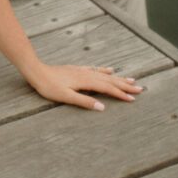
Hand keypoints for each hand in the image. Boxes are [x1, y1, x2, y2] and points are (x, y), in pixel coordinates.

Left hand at [27, 63, 143, 110]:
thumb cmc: (49, 86)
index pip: (107, 88)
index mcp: (86, 82)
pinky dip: (105, 71)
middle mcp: (87, 74)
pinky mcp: (77, 70)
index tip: (133, 98)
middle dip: (125, 85)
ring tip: (130, 79)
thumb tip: (102, 107)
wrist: (37, 71)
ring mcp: (82, 71)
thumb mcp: (66, 96)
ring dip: (118, 78)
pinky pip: (96, 70)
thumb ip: (84, 101)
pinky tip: (109, 70)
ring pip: (104, 75)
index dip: (120, 94)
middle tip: (140, 89)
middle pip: (109, 80)